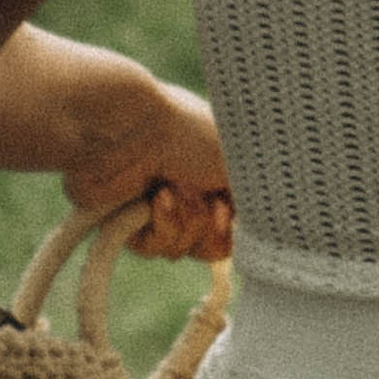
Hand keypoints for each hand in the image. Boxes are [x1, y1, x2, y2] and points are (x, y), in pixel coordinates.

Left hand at [59, 65, 234, 261]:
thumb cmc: (186, 132)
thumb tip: (253, 224)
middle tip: (194, 191)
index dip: (230, 223)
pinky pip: (155, 248)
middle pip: (209, 241)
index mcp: (212, 169)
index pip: (232, 218)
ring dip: (183, 221)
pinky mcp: (125, 222)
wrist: (129, 129)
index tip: (225, 208)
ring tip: (167, 190)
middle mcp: (185, 187)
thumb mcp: (237, 161)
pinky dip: (160, 225)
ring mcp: (154, 207)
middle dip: (205, 222)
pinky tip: (152, 201)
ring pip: (183, 248)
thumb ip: (252, 198)